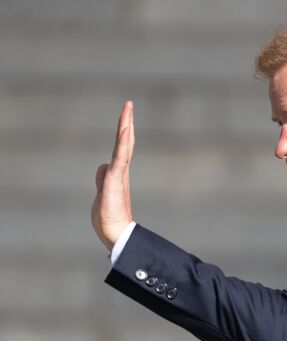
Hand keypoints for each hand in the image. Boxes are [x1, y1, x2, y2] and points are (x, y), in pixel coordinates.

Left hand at [92, 101, 135, 250]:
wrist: (116, 234)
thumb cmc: (109, 218)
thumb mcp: (101, 194)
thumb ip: (101, 178)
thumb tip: (102, 166)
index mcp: (117, 174)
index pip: (120, 148)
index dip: (123, 131)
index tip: (125, 115)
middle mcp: (121, 171)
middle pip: (124, 142)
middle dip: (126, 122)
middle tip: (129, 104)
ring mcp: (119, 175)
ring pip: (123, 146)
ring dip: (125, 126)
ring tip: (127, 109)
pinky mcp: (116, 180)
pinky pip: (120, 158)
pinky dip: (123, 143)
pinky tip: (125, 130)